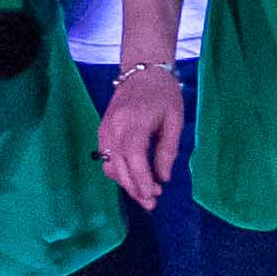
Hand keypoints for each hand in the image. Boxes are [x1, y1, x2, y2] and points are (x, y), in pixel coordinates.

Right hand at [100, 59, 188, 205]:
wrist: (141, 71)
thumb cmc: (163, 94)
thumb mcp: (174, 120)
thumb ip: (168, 150)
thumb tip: (163, 178)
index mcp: (134, 122)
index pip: (133, 158)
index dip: (142, 180)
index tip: (153, 196)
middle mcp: (114, 127)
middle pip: (119, 166)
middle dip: (135, 188)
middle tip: (151, 204)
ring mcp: (105, 129)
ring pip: (110, 165)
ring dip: (125, 184)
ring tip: (144, 195)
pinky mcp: (102, 131)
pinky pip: (106, 158)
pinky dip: (118, 172)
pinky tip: (133, 179)